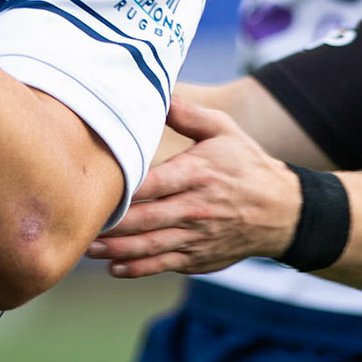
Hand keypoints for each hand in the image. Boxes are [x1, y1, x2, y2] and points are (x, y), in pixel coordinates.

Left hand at [88, 97, 301, 277]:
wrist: (281, 210)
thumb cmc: (246, 164)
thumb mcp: (224, 130)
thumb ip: (188, 114)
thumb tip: (158, 93)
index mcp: (198, 173)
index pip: (153, 184)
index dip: (124, 190)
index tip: (96, 186)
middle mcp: (196, 208)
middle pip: (145, 219)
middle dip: (111, 224)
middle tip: (80, 221)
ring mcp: (197, 236)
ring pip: (150, 246)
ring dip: (116, 250)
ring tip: (87, 248)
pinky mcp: (198, 257)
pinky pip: (163, 264)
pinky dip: (138, 268)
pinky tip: (114, 267)